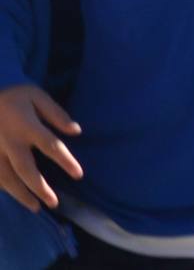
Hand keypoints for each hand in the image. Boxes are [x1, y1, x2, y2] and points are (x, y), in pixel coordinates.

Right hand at [0, 85, 82, 211]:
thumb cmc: (12, 95)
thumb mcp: (36, 96)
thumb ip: (56, 114)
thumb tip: (76, 131)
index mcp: (26, 126)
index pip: (51, 146)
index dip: (66, 161)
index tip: (79, 175)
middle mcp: (9, 142)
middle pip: (25, 169)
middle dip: (40, 188)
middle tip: (54, 203)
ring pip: (6, 178)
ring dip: (20, 195)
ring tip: (35, 207)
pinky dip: (4, 187)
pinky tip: (14, 195)